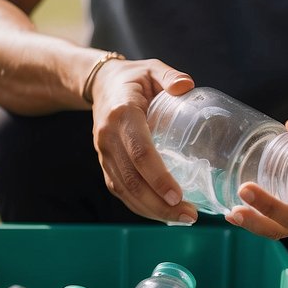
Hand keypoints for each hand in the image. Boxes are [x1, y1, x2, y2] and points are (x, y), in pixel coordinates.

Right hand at [88, 57, 199, 223]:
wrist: (100, 84)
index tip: (178, 194)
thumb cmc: (133, 78)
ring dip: (151, 210)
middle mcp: (108, 138)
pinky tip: (162, 213)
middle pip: (131, 179)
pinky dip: (140, 206)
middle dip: (158, 203)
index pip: (139, 152)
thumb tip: (187, 87)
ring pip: (124, 190)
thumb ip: (169, 75)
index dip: (157, 176)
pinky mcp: (105, 164)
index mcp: (122, 114)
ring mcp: (104, 153)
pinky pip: (120, 190)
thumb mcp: (152, 68)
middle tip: (188, 215)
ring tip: (181, 218)